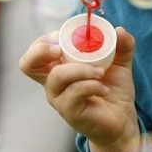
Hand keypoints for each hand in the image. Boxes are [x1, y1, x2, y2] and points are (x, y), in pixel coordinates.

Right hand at [19, 27, 139, 151]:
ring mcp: (59, 98)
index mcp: (59, 67)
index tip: (64, 35)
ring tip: (101, 72)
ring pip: (57, 76)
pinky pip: (74, 93)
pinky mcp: (70, 112)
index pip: (36, 50)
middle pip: (28, 64)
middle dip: (42, 50)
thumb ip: (122, 45)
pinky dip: (91, 85)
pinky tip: (104, 88)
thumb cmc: (114, 90)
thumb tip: (119, 31)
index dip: (44, 40)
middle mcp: (54, 82)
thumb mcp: (121, 63)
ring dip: (81, 69)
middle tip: (62, 49)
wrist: (123, 121)